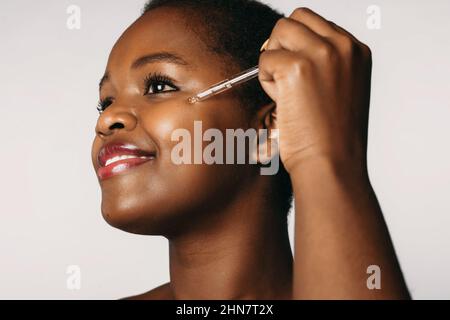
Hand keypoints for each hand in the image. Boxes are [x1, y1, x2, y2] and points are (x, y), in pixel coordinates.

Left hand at [258, 7, 371, 174]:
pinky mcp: (297, 67)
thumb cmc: (333, 137)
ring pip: (279, 32)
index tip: (297, 73)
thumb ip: (326, 63)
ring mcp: (321, 54)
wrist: (332, 164)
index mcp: (357, 50)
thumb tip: (292, 48)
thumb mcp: (342, 89)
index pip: (316, 23)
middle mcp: (343, 46)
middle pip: (296, 19)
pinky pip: (265, 59)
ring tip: (285, 91)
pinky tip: (282, 102)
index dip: (298, 46)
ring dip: (273, 59)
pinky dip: (265, 79)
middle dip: (282, 44)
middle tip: (284, 76)